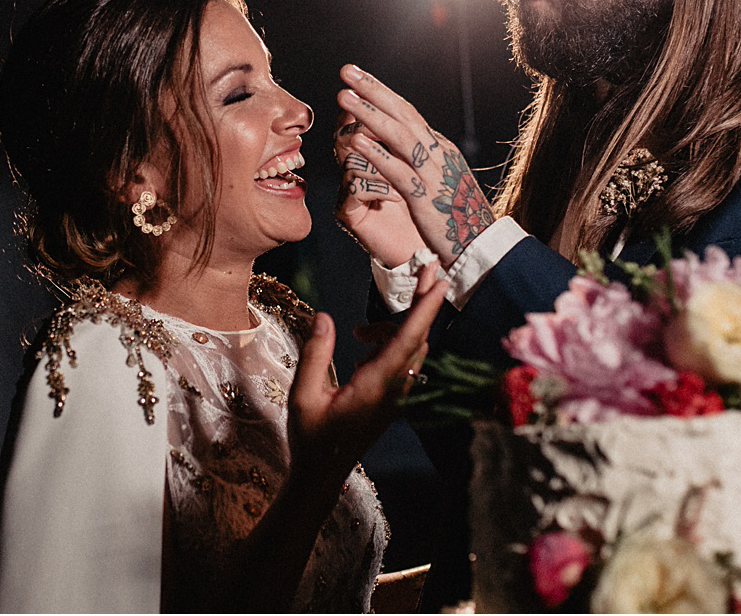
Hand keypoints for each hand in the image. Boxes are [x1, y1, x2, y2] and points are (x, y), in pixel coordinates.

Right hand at [287, 267, 446, 483]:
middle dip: (423, 301)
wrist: (323, 474)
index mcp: (375, 386)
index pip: (407, 339)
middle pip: (417, 336)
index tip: (437, 280)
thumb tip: (324, 316)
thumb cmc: (310, 438)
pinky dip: (389, 345)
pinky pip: (402, 362)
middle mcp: (394, 389)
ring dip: (393, 328)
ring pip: (410, 348)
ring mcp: (397, 395)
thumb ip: (314, 355)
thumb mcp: (303, 396)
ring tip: (359, 332)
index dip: (424, 307)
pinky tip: (360, 355)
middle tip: (427, 267)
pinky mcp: (394, 398)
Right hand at [335, 111, 427, 266]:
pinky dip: (381, 188)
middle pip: (346, 134)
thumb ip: (408, 140)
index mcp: (372, 155)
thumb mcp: (421, 167)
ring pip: (352, 159)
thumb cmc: (431, 208)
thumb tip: (401, 105)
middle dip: (362, 119)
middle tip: (363, 110)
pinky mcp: (349, 212)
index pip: (359, 120)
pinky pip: (355, 186)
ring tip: (405, 179)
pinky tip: (398, 197)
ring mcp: (350, 191)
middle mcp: (356, 170)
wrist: (431, 250)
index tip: (361, 82)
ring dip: (382, 164)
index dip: (363, 101)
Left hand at [337, 64, 495, 265]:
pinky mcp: (426, 198)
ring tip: (344, 98)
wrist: (482, 246)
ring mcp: (433, 174)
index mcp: (441, 149)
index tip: (359, 78)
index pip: (409, 113)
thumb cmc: (459, 217)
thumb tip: (409, 144)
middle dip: (373, 90)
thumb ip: (427, 161)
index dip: (382, 93)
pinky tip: (355, 142)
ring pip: (399, 136)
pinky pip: (398, 171)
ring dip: (369, 114)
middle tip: (347, 70)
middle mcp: (438, 154)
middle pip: (403, 114)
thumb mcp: (444, 180)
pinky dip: (377, 154)